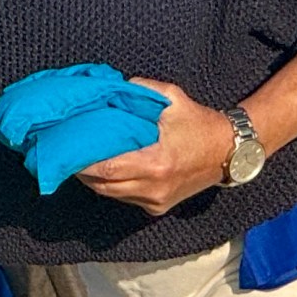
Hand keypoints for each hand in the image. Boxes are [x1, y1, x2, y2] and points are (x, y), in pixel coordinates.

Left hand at [74, 79, 236, 215]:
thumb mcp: (172, 98)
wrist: (229, 151)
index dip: (83, 163)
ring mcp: (156, 201)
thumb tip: (111, 88)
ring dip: (95, 180)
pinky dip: (113, 186)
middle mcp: (154, 187)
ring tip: (81, 161)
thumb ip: (140, 90)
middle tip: (68, 154)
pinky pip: (126, 198)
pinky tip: (106, 171)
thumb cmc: (200, 122)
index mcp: (156, 163)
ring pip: (112, 195)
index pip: (107, 169)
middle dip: (82, 172)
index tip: (68, 150)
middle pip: (104, 186)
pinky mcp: (158, 207)